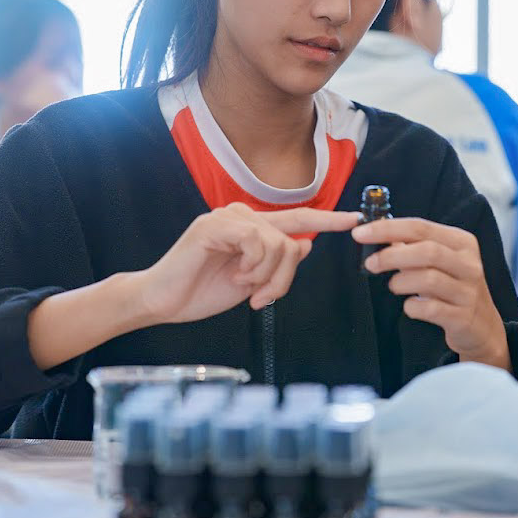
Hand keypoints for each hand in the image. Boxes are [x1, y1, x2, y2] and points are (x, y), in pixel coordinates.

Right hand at [136, 203, 360, 324]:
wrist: (162, 302)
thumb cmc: (201, 292)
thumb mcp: (251, 282)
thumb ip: (279, 263)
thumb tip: (306, 243)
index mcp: (252, 228)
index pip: (297, 219)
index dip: (327, 220)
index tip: (355, 219)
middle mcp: (242, 216)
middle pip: (292, 237)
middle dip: (285, 275)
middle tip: (264, 298)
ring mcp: (228, 217)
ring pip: (279, 242)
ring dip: (266, 276)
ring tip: (243, 287)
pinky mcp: (215, 225)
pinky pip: (257, 240)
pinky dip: (253, 266)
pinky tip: (235, 276)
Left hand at [356, 217, 509, 370]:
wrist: (481, 327)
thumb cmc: (453, 288)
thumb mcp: (440, 262)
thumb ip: (413, 246)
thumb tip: (377, 235)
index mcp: (462, 242)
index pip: (420, 227)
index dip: (387, 228)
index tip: (360, 233)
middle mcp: (469, 264)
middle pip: (427, 250)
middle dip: (391, 256)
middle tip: (370, 264)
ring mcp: (468, 291)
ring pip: (429, 278)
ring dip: (401, 281)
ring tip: (394, 286)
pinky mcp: (463, 317)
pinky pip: (431, 308)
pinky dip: (412, 307)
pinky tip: (410, 306)